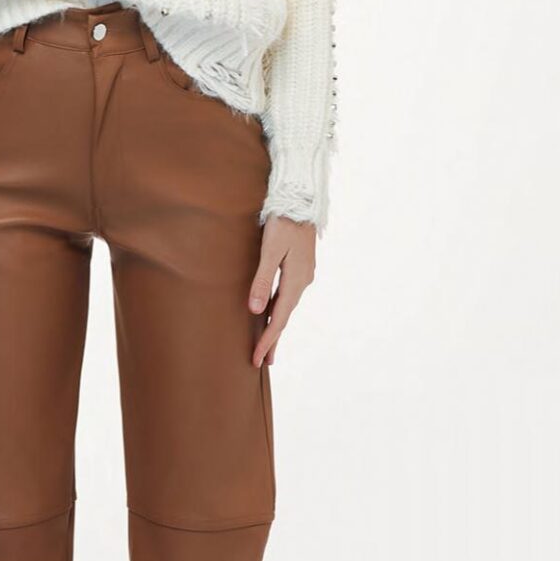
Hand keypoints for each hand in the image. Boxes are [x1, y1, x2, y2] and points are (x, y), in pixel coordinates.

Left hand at [247, 216, 316, 364]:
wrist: (301, 198)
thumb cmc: (283, 222)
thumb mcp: (270, 250)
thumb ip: (262, 280)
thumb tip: (256, 311)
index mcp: (296, 280)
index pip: (279, 318)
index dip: (268, 340)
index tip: (257, 359)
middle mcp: (303, 281)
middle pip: (285, 316)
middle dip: (273, 339)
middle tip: (262, 362)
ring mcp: (303, 274)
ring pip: (286, 306)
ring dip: (276, 325)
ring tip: (267, 344)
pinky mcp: (300, 266)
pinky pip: (287, 294)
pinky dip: (279, 308)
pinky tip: (272, 312)